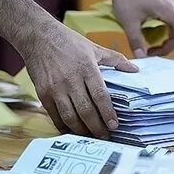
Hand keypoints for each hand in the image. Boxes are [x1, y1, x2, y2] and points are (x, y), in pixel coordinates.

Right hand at [22, 23, 138, 137]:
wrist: (38, 36)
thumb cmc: (68, 41)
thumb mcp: (94, 47)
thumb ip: (115, 59)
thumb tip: (135, 69)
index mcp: (87, 68)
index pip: (100, 96)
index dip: (108, 113)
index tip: (114, 125)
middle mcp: (71, 80)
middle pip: (86, 111)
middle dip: (97, 127)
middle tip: (105, 136)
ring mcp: (55, 88)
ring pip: (70, 116)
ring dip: (81, 130)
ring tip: (90, 136)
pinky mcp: (43, 93)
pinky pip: (54, 115)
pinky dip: (63, 126)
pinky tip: (72, 131)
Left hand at [109, 0, 173, 58]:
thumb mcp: (128, 21)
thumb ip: (135, 40)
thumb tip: (140, 58)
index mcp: (167, 10)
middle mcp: (172, 8)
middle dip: (166, 47)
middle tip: (149, 53)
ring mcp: (168, 7)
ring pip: (172, 30)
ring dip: (162, 41)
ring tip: (146, 44)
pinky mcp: (162, 7)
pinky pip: (167, 24)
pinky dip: (160, 33)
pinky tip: (146, 34)